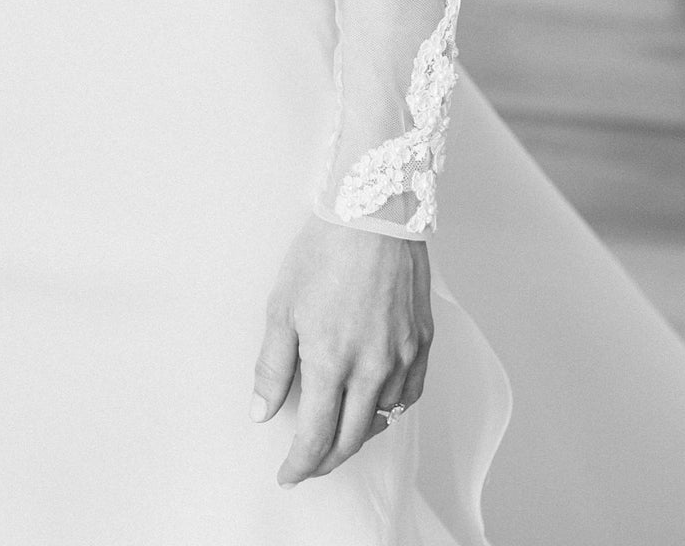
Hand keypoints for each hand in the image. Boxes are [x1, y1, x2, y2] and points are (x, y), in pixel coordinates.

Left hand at [251, 216, 431, 486]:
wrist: (374, 209)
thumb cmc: (324, 250)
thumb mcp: (282, 306)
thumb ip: (272, 367)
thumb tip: (262, 412)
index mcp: (332, 362)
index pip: (316, 438)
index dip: (299, 464)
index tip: (287, 474)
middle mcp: (372, 367)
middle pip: (351, 439)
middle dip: (326, 460)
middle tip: (309, 463)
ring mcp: (402, 354)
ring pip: (383, 418)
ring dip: (358, 433)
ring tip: (339, 431)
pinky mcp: (422, 339)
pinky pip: (411, 392)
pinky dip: (392, 407)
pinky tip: (377, 401)